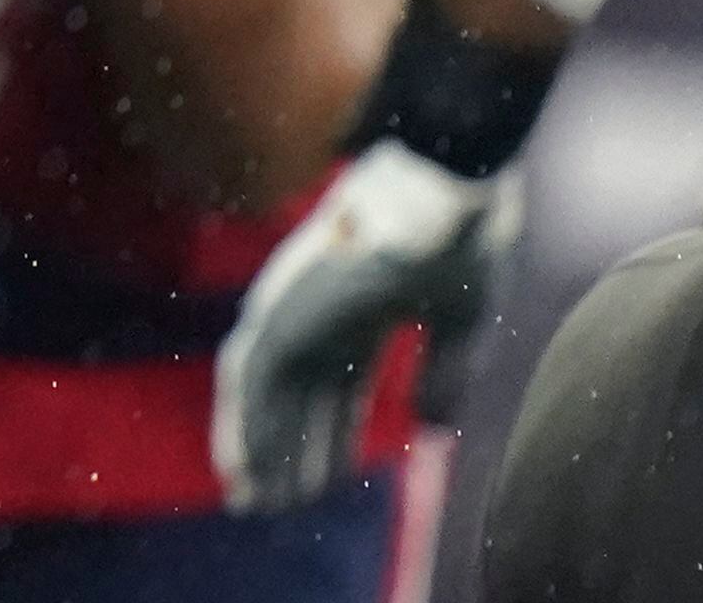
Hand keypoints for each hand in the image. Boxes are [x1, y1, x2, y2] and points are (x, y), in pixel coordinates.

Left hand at [214, 141, 517, 510]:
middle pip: (296, 395)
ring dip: (257, 445)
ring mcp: (295, 308)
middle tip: (272, 503)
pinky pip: (248, 378)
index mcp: (363, 312)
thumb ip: (444, 375)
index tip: (324, 481)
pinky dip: (242, 423)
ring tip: (251, 499)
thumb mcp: (462, 327)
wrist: (445, 199)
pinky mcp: (279, 309)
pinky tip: (239, 466)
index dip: (331, 435)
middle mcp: (320, 312)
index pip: (338, 387)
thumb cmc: (461, 247)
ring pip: (263, 392)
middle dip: (288, 450)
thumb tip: (428, 427)